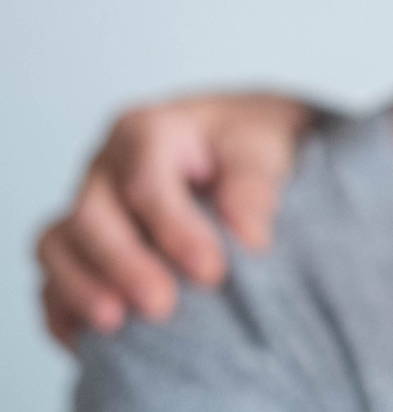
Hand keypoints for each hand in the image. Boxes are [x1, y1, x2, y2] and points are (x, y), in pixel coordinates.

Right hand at [36, 92, 313, 347]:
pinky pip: (52, 277)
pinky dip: (64, 309)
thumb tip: (250, 234)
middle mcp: (105, 168)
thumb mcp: (261, 147)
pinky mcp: (80, 247)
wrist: (235, 146)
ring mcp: (87, 206)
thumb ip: (253, 184)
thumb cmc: (246, 144)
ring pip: (58, 245)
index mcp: (147, 131)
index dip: (174, 230)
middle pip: (92, 216)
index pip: (146, 183)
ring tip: (114, 325)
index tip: (211, 271)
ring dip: (81, 287)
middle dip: (124, 264)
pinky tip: (86, 341)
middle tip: (162, 306)